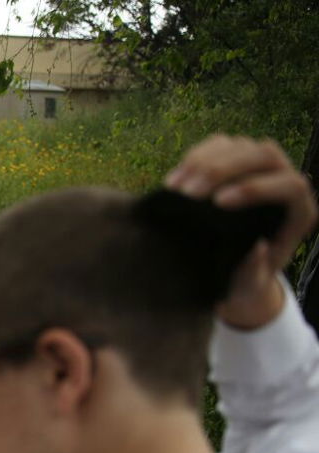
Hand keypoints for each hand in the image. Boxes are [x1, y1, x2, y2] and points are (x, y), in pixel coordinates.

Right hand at [166, 134, 316, 329]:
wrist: (231, 272)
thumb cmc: (244, 281)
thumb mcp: (249, 287)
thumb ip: (254, 274)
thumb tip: (258, 247)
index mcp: (298, 212)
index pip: (291, 185)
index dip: (257, 188)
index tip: (218, 204)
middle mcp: (283, 182)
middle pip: (264, 155)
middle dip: (223, 170)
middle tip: (188, 194)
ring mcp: (259, 168)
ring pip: (240, 146)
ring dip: (204, 162)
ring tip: (174, 188)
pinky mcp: (234, 162)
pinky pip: (218, 146)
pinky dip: (193, 159)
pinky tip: (173, 181)